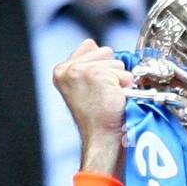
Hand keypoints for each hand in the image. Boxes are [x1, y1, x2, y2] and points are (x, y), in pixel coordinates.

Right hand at [53, 41, 133, 175]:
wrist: (102, 139)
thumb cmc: (98, 118)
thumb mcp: (85, 86)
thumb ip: (88, 65)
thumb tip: (101, 48)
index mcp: (61, 71)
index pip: (90, 46)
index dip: (102, 65)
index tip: (97, 88)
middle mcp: (67, 69)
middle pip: (105, 51)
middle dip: (111, 71)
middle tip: (104, 95)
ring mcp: (80, 71)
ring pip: (116, 62)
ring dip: (119, 80)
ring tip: (109, 98)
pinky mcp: (96, 75)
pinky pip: (124, 74)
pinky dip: (125, 87)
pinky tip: (114, 100)